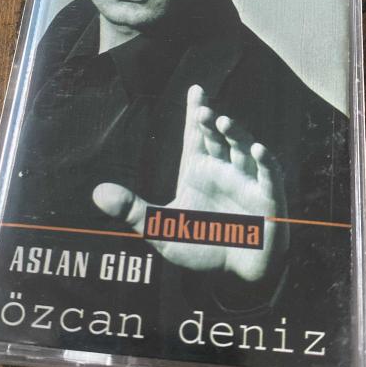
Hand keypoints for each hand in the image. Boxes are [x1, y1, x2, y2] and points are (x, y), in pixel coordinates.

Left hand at [93, 85, 288, 280]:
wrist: (235, 276)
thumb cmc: (202, 247)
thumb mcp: (162, 229)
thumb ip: (133, 210)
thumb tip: (97, 192)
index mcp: (199, 171)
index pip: (196, 135)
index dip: (196, 112)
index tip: (195, 89)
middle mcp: (224, 170)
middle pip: (219, 138)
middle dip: (210, 122)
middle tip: (202, 111)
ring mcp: (247, 182)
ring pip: (244, 150)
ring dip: (236, 134)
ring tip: (222, 122)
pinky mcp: (268, 199)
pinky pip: (269, 176)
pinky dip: (265, 162)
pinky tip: (258, 150)